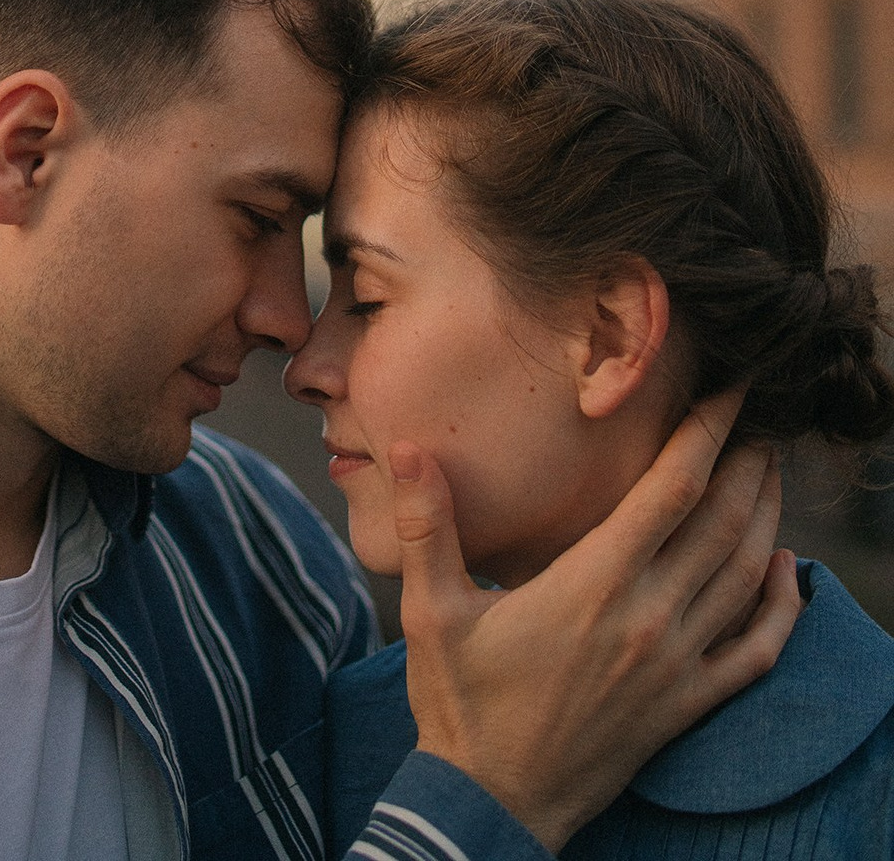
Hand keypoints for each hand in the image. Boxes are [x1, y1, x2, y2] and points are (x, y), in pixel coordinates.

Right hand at [392, 387, 800, 853]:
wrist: (492, 803)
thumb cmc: (461, 703)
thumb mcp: (430, 610)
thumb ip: (428, 525)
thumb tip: (407, 447)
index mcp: (592, 586)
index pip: (670, 492)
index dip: (705, 435)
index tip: (729, 394)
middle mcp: (647, 619)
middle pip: (721, 524)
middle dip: (747, 463)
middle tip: (760, 418)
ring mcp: (674, 665)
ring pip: (744, 576)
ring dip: (766, 517)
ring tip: (771, 472)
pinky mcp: (685, 704)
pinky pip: (756, 651)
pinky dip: (782, 607)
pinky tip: (789, 574)